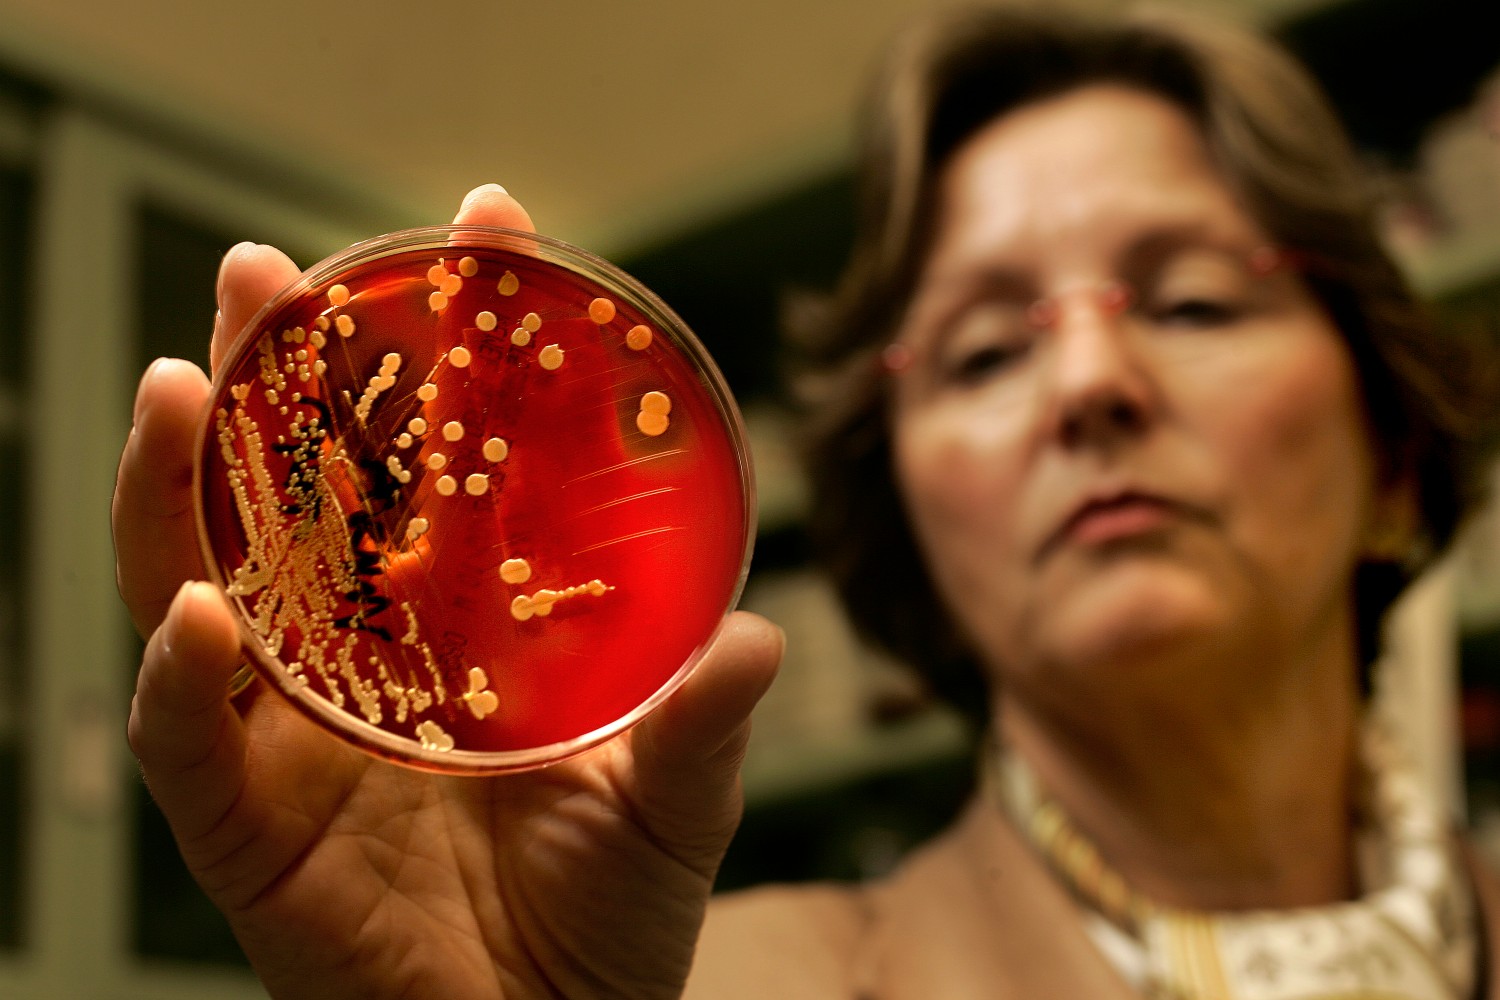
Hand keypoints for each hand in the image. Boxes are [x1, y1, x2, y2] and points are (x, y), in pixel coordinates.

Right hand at [114, 185, 783, 999]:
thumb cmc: (606, 925)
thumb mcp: (671, 804)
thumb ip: (702, 726)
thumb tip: (754, 638)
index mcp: (460, 628)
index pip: (442, 463)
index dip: (456, 348)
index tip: (484, 232)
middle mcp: (365, 658)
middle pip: (304, 494)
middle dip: (282, 378)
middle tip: (270, 274)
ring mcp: (297, 730)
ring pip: (210, 584)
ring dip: (188, 485)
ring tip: (190, 382)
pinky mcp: (250, 825)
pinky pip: (193, 741)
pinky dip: (184, 679)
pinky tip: (201, 611)